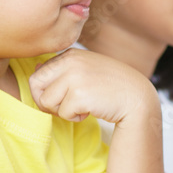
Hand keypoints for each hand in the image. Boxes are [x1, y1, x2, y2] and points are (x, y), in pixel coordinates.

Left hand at [29, 48, 157, 125]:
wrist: (137, 97)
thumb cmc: (112, 86)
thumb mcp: (87, 69)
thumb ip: (63, 69)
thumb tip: (36, 68)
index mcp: (70, 54)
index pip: (38, 74)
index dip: (45, 92)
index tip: (63, 98)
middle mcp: (70, 62)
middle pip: (35, 86)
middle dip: (46, 101)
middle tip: (65, 107)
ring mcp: (75, 77)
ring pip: (47, 102)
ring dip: (62, 111)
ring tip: (82, 107)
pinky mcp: (80, 95)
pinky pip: (63, 113)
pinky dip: (74, 118)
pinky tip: (90, 111)